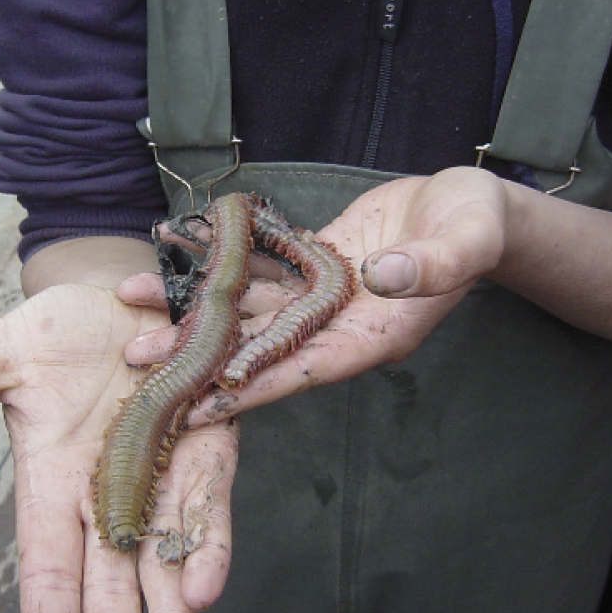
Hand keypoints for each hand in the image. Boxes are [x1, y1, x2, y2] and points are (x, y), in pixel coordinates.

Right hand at [0, 283, 236, 612]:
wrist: (123, 296)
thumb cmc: (56, 332)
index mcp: (52, 484)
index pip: (47, 575)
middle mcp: (107, 495)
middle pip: (111, 588)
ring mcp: (160, 475)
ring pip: (167, 562)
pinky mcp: (206, 447)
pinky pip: (209, 504)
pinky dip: (209, 543)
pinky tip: (207, 587)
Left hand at [122, 168, 508, 421]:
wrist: (467, 206)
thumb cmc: (476, 225)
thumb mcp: (466, 240)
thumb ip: (431, 265)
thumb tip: (384, 276)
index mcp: (374, 336)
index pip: (307, 370)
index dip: (254, 388)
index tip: (202, 406)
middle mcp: (337, 325)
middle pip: (260, 348)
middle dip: (201, 356)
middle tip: (140, 364)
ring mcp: (319, 297)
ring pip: (247, 309)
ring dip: (194, 310)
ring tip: (135, 308)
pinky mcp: (309, 265)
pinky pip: (257, 266)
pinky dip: (218, 261)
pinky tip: (176, 252)